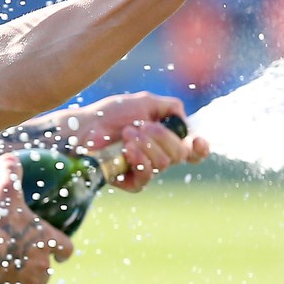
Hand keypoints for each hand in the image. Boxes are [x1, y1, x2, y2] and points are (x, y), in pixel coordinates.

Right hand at [0, 156, 73, 283]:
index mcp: (47, 241)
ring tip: (0, 270)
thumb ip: (11, 173)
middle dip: (36, 264)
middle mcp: (42, 265)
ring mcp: (27, 282)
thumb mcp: (5, 191)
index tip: (62, 254)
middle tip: (19, 257)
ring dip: (18, 278)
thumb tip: (10, 157)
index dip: (63, 250)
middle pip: (46, 270)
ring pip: (28, 283)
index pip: (66, 248)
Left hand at [51, 92, 209, 191]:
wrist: (83, 127)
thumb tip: (185, 121)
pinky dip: (140, 161)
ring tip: (126, 134)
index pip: (194, 152)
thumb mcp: (145, 102)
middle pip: (180, 154)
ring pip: (165, 164)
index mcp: (166, 138)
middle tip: (138, 126)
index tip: (196, 140)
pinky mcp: (130, 182)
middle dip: (161, 137)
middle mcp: (159, 155)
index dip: (200, 149)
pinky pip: (147, 178)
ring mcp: (145, 169)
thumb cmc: (110, 113)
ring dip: (146, 145)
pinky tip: (128, 150)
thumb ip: (171, 107)